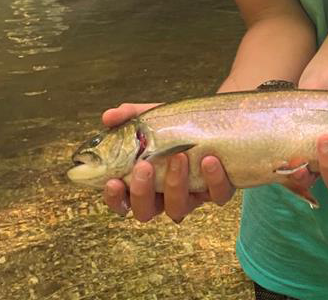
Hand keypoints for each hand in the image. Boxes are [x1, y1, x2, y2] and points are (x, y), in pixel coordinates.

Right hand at [100, 102, 234, 222]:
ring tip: (179, 156)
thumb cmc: (175, 125)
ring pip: (178, 208)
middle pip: (145, 212)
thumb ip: (129, 116)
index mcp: (143, 182)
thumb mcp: (151, 117)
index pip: (121, 202)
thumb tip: (109, 116)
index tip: (114, 181)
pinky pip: (217, 195)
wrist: (213, 119)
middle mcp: (164, 195)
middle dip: (142, 192)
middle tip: (145, 166)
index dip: (114, 198)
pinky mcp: (218, 190)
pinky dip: (214, 181)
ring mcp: (191, 196)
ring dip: (175, 184)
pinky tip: (210, 159)